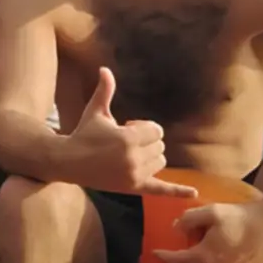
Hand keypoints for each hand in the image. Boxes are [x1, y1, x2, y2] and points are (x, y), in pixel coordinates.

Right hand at [66, 68, 198, 196]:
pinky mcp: (133, 188)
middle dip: (146, 141)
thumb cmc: (83, 133)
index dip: (143, 127)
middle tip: (124, 142)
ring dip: (151, 156)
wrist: (68, 162)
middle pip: (160, 146)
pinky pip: (161, 190)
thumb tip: (105, 69)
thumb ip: (105, 91)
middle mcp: (133, 158)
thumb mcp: (95, 111)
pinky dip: (178, 192)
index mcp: (127, 138)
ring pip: (160, 162)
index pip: (156, 130)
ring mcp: (134, 175)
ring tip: (130, 155)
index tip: (126, 127)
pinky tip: (194, 193)